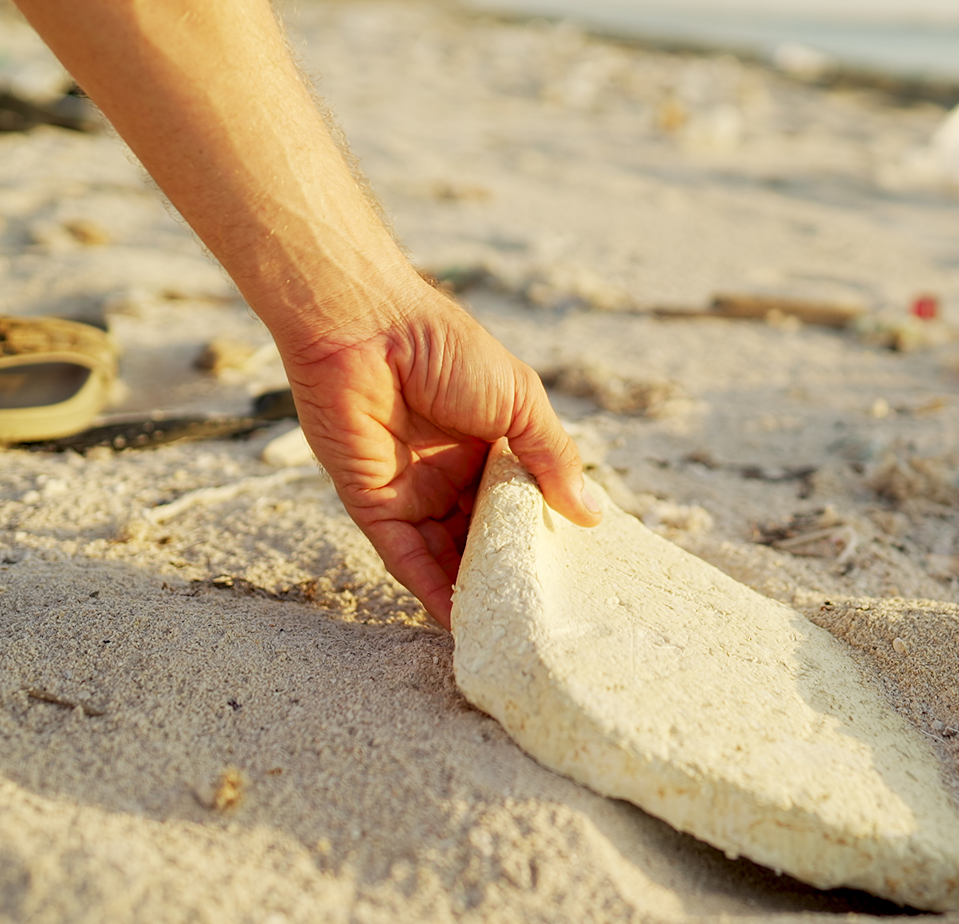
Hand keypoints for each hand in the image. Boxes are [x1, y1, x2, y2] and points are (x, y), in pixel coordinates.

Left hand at [280, 283, 601, 627]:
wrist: (365, 326)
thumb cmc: (446, 348)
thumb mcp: (519, 401)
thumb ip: (553, 458)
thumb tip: (593, 514)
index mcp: (488, 443)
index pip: (519, 502)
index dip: (543, 534)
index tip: (574, 573)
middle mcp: (450, 473)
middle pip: (482, 536)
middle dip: (508, 573)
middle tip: (543, 615)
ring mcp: (411, 491)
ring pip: (446, 555)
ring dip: (471, 592)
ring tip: (506, 631)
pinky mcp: (372, 504)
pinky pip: (404, 557)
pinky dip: (429, 590)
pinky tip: (457, 621)